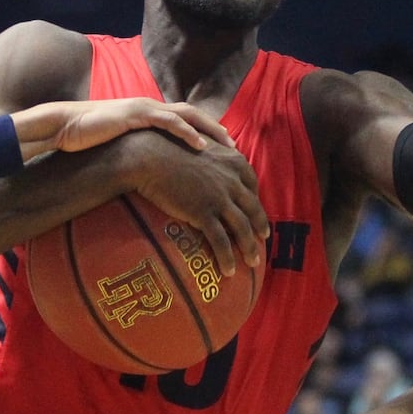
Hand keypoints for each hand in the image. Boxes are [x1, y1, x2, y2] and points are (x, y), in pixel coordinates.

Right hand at [14, 98, 233, 158]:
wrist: (65, 127)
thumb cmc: (88, 140)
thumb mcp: (120, 146)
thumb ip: (137, 152)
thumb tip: (150, 172)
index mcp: (148, 114)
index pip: (185, 120)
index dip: (207, 133)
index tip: (225, 151)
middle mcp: (150, 107)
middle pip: (194, 114)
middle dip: (217, 130)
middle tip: (236, 149)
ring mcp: (144, 109)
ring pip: (187, 115)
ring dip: (210, 130)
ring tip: (228, 147)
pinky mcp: (136, 115)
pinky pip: (168, 122)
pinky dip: (188, 133)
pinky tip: (202, 146)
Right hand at [124, 134, 267, 275]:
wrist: (150, 156)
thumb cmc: (169, 146)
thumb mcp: (201, 142)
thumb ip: (217, 149)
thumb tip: (223, 149)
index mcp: (234, 162)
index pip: (252, 185)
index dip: (255, 200)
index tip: (255, 211)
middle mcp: (232, 181)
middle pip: (253, 209)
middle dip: (260, 227)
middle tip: (262, 239)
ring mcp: (219, 198)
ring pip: (242, 228)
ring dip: (250, 248)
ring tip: (253, 262)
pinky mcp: (203, 213)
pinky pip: (220, 241)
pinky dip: (227, 258)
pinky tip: (229, 271)